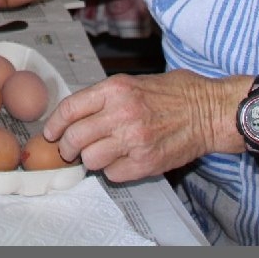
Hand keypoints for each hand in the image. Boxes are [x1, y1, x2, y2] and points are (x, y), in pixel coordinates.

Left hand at [41, 69, 225, 182]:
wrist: (208, 110)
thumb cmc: (173, 94)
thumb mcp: (132, 83)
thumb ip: (103, 98)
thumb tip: (75, 116)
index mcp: (115, 89)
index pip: (70, 109)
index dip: (55, 124)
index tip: (51, 133)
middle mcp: (121, 113)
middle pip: (75, 138)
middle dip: (66, 148)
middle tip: (69, 150)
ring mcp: (134, 140)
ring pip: (90, 160)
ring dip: (91, 160)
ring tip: (101, 154)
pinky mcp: (146, 162)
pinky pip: (113, 174)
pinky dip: (113, 170)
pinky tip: (122, 160)